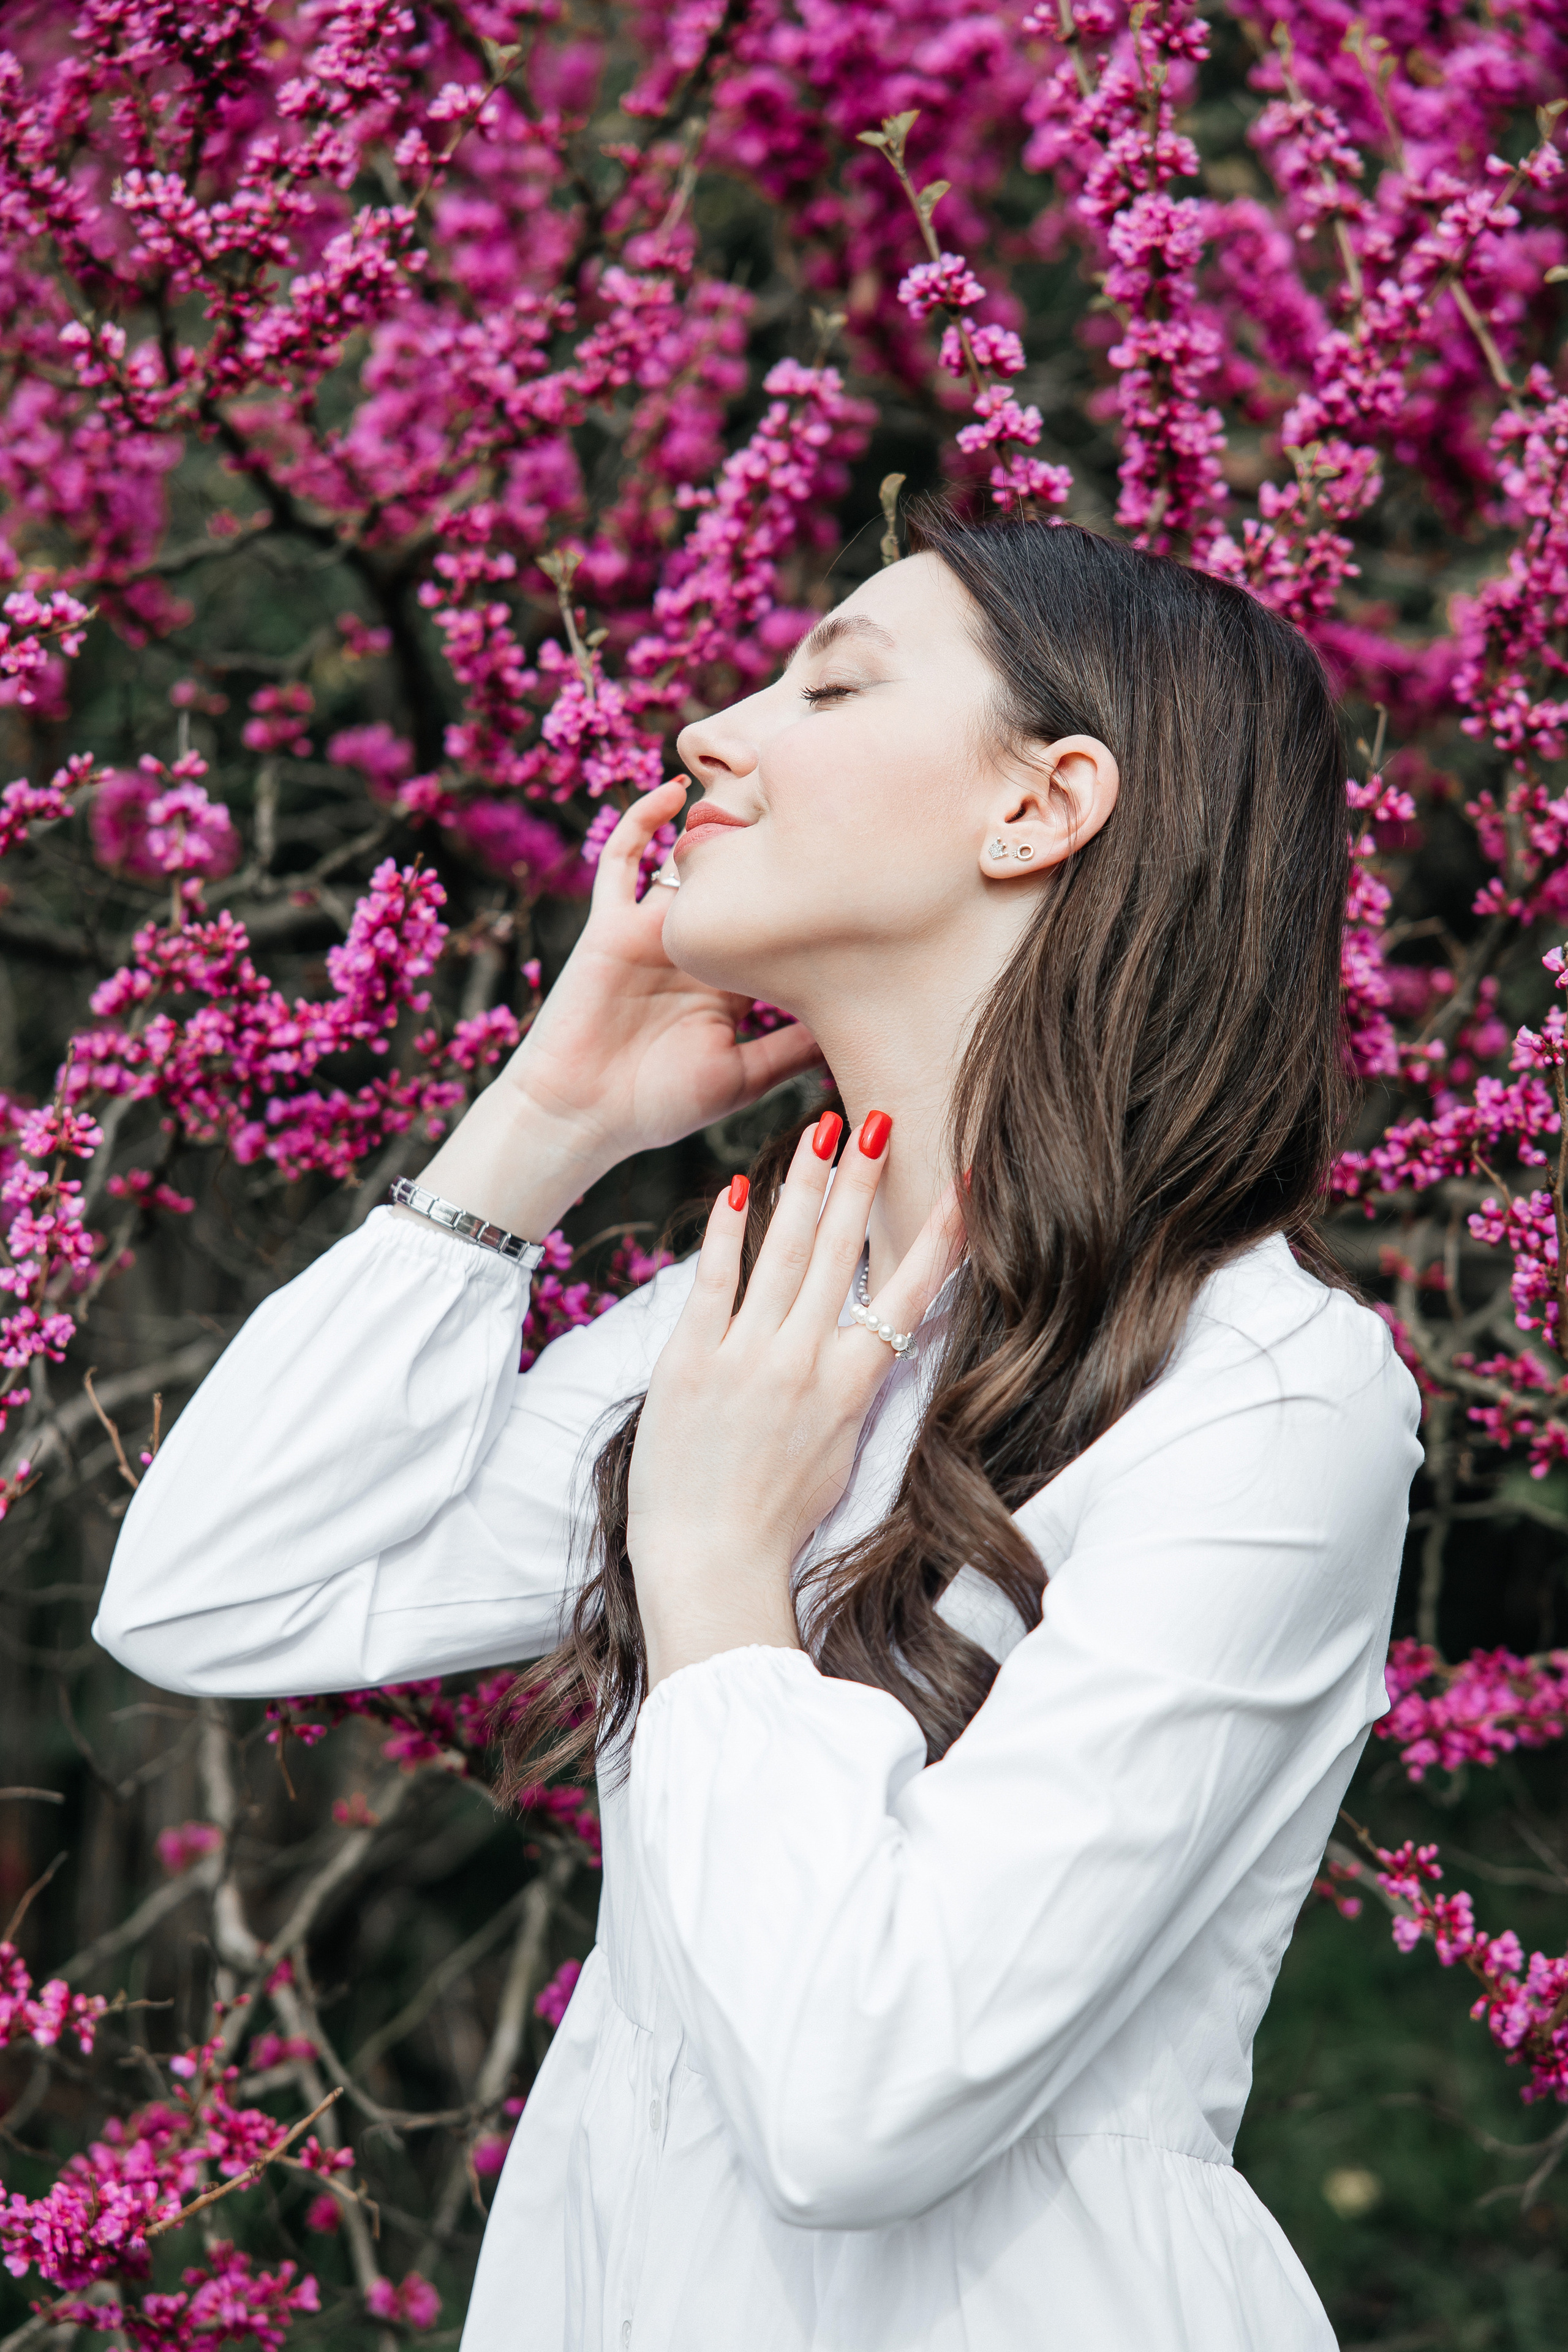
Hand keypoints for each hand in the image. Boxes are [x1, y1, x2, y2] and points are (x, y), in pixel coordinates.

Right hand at [506, 781, 820, 1169]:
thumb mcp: (745, 1076)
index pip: (775, 923)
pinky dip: (642, 820)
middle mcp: (694, 948)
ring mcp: (652, 931)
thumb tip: (858, 1025)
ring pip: (686, 860)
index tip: (856, 865)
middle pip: (737, 881)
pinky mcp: (611, 924)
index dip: (808, 896)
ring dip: (712, 820)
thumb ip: (792, 1048)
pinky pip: (623, 859)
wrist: (581, 1116)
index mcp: (729, 980)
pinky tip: (673, 790)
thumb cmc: (660, 1104)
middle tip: (815, 802)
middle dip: (768, 844)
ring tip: (753, 778)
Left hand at [626, 1112, 966, 1688]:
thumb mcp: (840, 1452)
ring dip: (806, 1183)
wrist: (713, 1565)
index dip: (940, 1233)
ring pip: (785, 1250)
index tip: (963, 1182)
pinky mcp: (690, 1361)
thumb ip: (850, 1388)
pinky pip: (713, 1280)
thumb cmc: (778, 1521)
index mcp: (853, 1387)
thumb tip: (865, 1342)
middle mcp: (806, 1361)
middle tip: (878, 1118)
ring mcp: (747, 1356)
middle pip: (843, 1251)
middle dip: (864, 1179)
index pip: (908, 1291)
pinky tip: (734, 1187)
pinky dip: (726, 1231)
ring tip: (823, 1129)